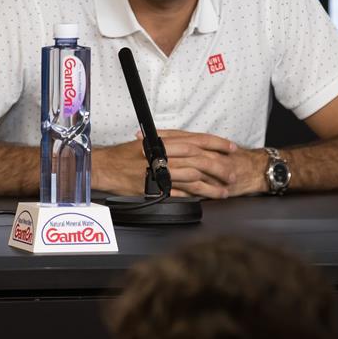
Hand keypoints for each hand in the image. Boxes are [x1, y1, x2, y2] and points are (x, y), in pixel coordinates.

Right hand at [92, 130, 268, 198]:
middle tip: (232, 173)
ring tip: (223, 191)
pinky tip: (203, 198)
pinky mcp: (155, 187)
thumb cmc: (123, 154)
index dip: (216, 143)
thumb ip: (168, 142)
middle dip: (219, 166)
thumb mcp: (146, 141)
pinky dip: (193, 196)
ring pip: (192, 178)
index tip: (230, 147)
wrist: (105, 167)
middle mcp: (162, 154)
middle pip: (198, 159)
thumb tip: (190, 145)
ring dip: (211, 186)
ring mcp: (159, 172)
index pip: (195, 140)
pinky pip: (179, 192)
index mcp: (162, 141)